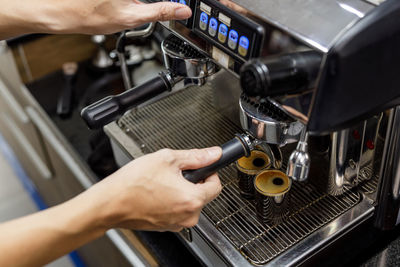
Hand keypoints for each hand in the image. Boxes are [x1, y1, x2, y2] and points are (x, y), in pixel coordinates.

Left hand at [0, 0, 191, 38]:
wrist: (59, 12)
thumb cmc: (89, 16)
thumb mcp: (132, 17)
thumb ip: (160, 11)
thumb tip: (183, 11)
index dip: (170, 2)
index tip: (175, 6)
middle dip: (147, 3)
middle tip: (141, 9)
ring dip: (135, 4)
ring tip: (119, 9)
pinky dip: (128, 2)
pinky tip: (114, 5)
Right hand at [88, 147, 221, 231]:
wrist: (110, 203)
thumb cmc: (133, 183)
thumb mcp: (167, 159)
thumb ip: (195, 156)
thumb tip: (213, 154)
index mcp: (193, 199)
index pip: (216, 185)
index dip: (210, 172)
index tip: (202, 167)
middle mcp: (188, 216)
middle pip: (202, 195)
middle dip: (193, 182)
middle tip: (174, 172)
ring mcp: (176, 224)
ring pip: (188, 203)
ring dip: (181, 192)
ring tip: (161, 182)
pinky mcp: (165, 227)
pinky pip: (176, 211)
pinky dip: (171, 201)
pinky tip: (156, 192)